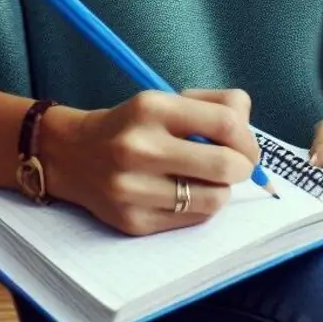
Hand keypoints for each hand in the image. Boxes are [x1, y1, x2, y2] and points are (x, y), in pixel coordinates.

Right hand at [40, 89, 259, 236]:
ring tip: (206, 179)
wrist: (72, 154)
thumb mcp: (165, 99)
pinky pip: (193, 219)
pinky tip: (184, 192)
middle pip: (226, 165)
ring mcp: (134, 189)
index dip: (248, 137)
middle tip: (236, 165)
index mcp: (151, 107)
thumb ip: (214, 107)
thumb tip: (250, 135)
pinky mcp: (133, 221)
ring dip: (222, 189)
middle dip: (243, 167)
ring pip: (215, 199)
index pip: (226, 122)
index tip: (245, 144)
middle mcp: (140, 147)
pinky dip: (200, 206)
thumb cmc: (132, 124)